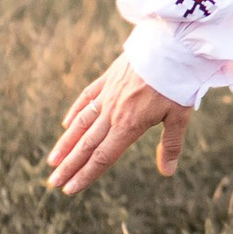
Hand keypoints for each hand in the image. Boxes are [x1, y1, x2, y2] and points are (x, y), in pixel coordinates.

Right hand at [49, 55, 191, 197]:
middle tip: (52, 183)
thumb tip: (167, 172)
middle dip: (69, 166)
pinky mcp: (108, 78)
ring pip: (81, 123)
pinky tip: (67, 124)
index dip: (85, 175)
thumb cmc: (179, 80)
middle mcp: (112, 112)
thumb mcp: (180, 115)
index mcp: (129, 125)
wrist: (171, 43)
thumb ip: (171, 144)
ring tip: (52, 160)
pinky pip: (87, 97)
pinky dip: (76, 112)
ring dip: (66, 143)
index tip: (70, 190)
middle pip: (86, 145)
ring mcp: (108, 94)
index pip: (102, 157)